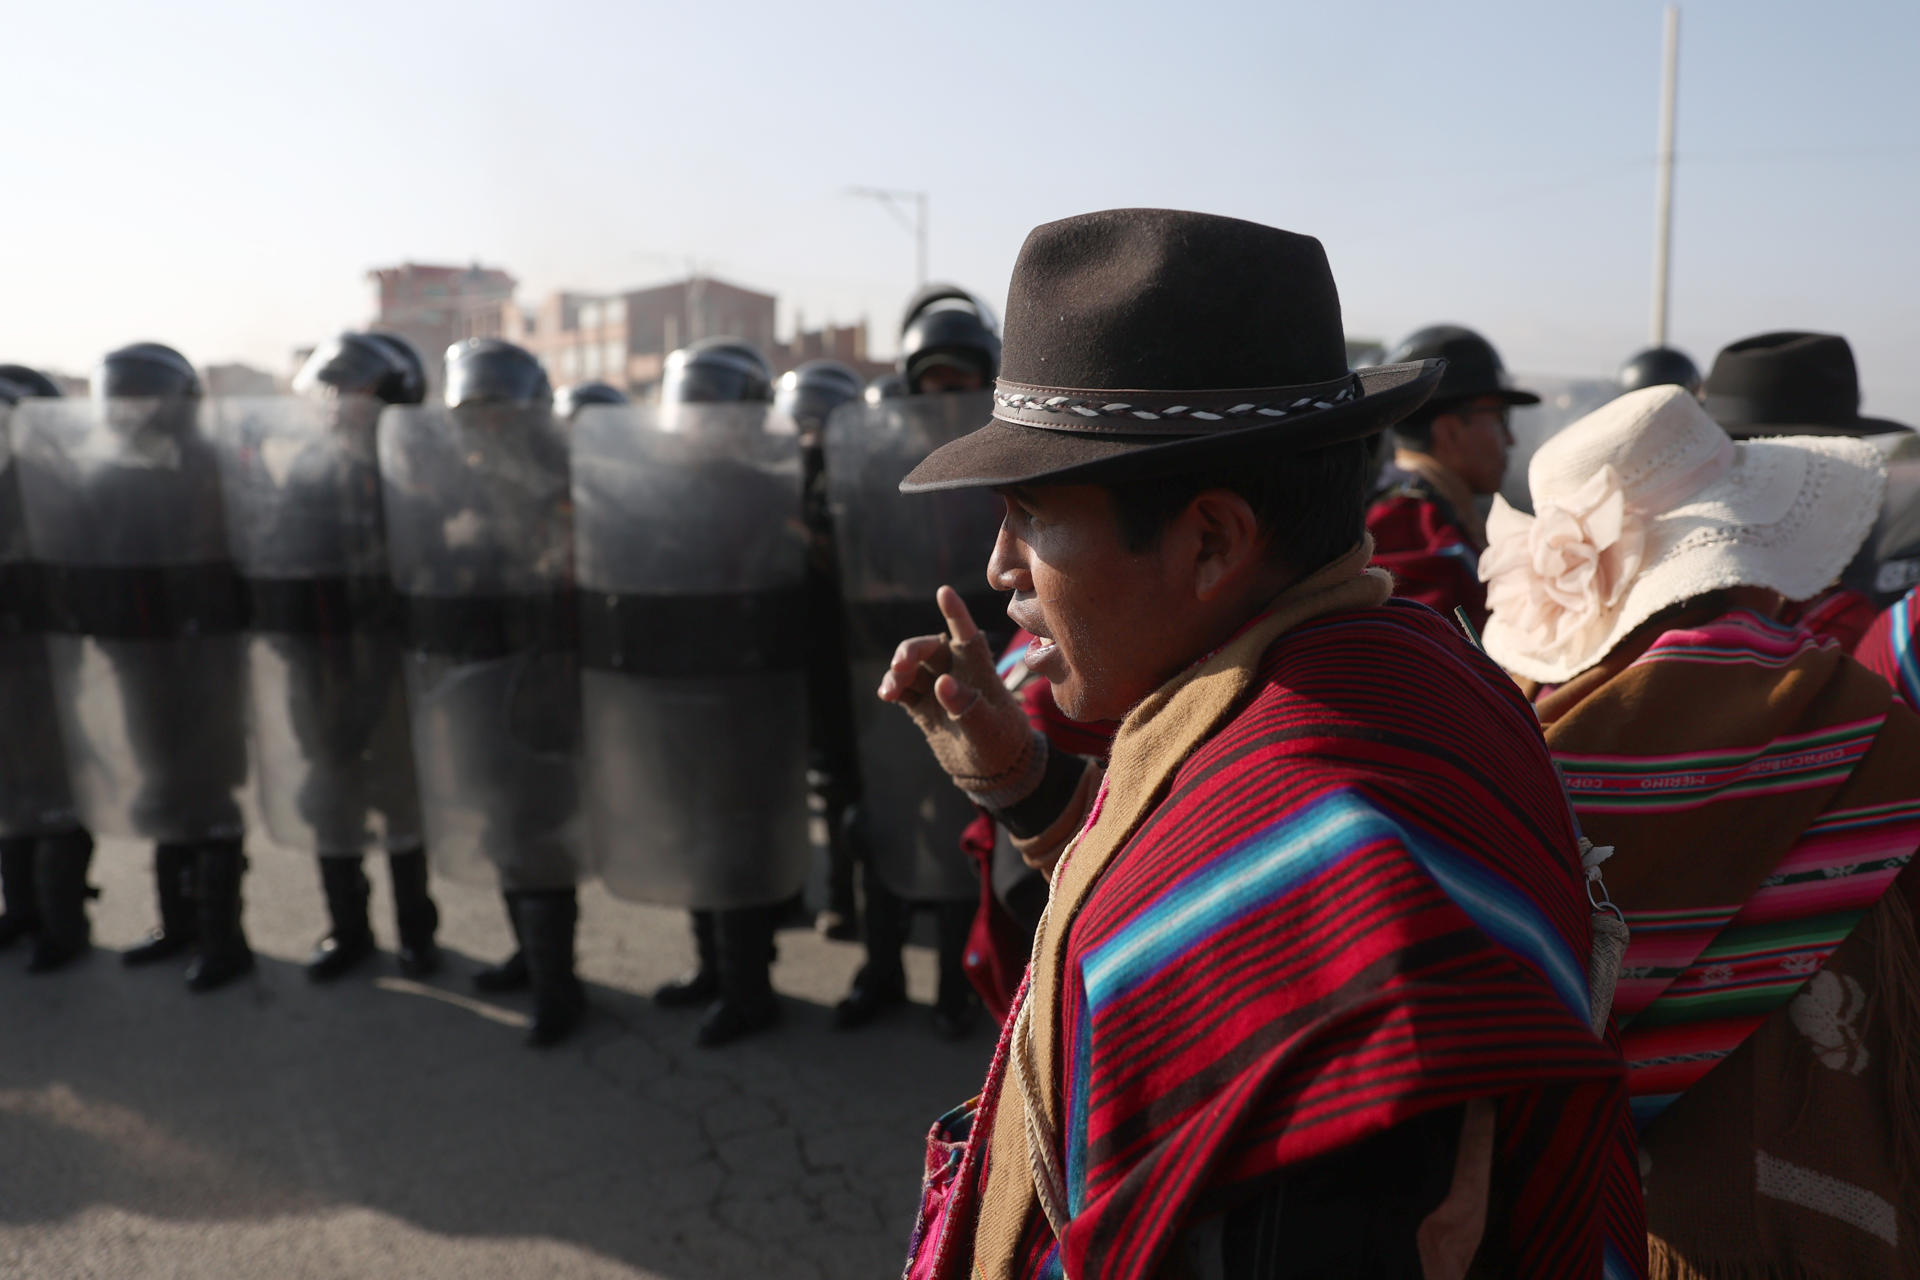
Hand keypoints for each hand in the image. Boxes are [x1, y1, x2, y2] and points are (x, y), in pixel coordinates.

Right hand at [877, 586, 1044, 807]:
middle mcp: (955, 671)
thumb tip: (941, 684)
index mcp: (978, 667)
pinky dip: (893, 688)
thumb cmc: (1001, 743)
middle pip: (928, 648)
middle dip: (911, 651)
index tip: (944, 592)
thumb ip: (967, 706)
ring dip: (898, 671)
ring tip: (891, 690)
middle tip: (900, 666)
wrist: (993, 772)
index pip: (966, 633)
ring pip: (911, 667)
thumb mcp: (989, 728)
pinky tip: (887, 694)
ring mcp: (937, 688)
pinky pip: (903, 689)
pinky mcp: (923, 706)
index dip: (955, 613)